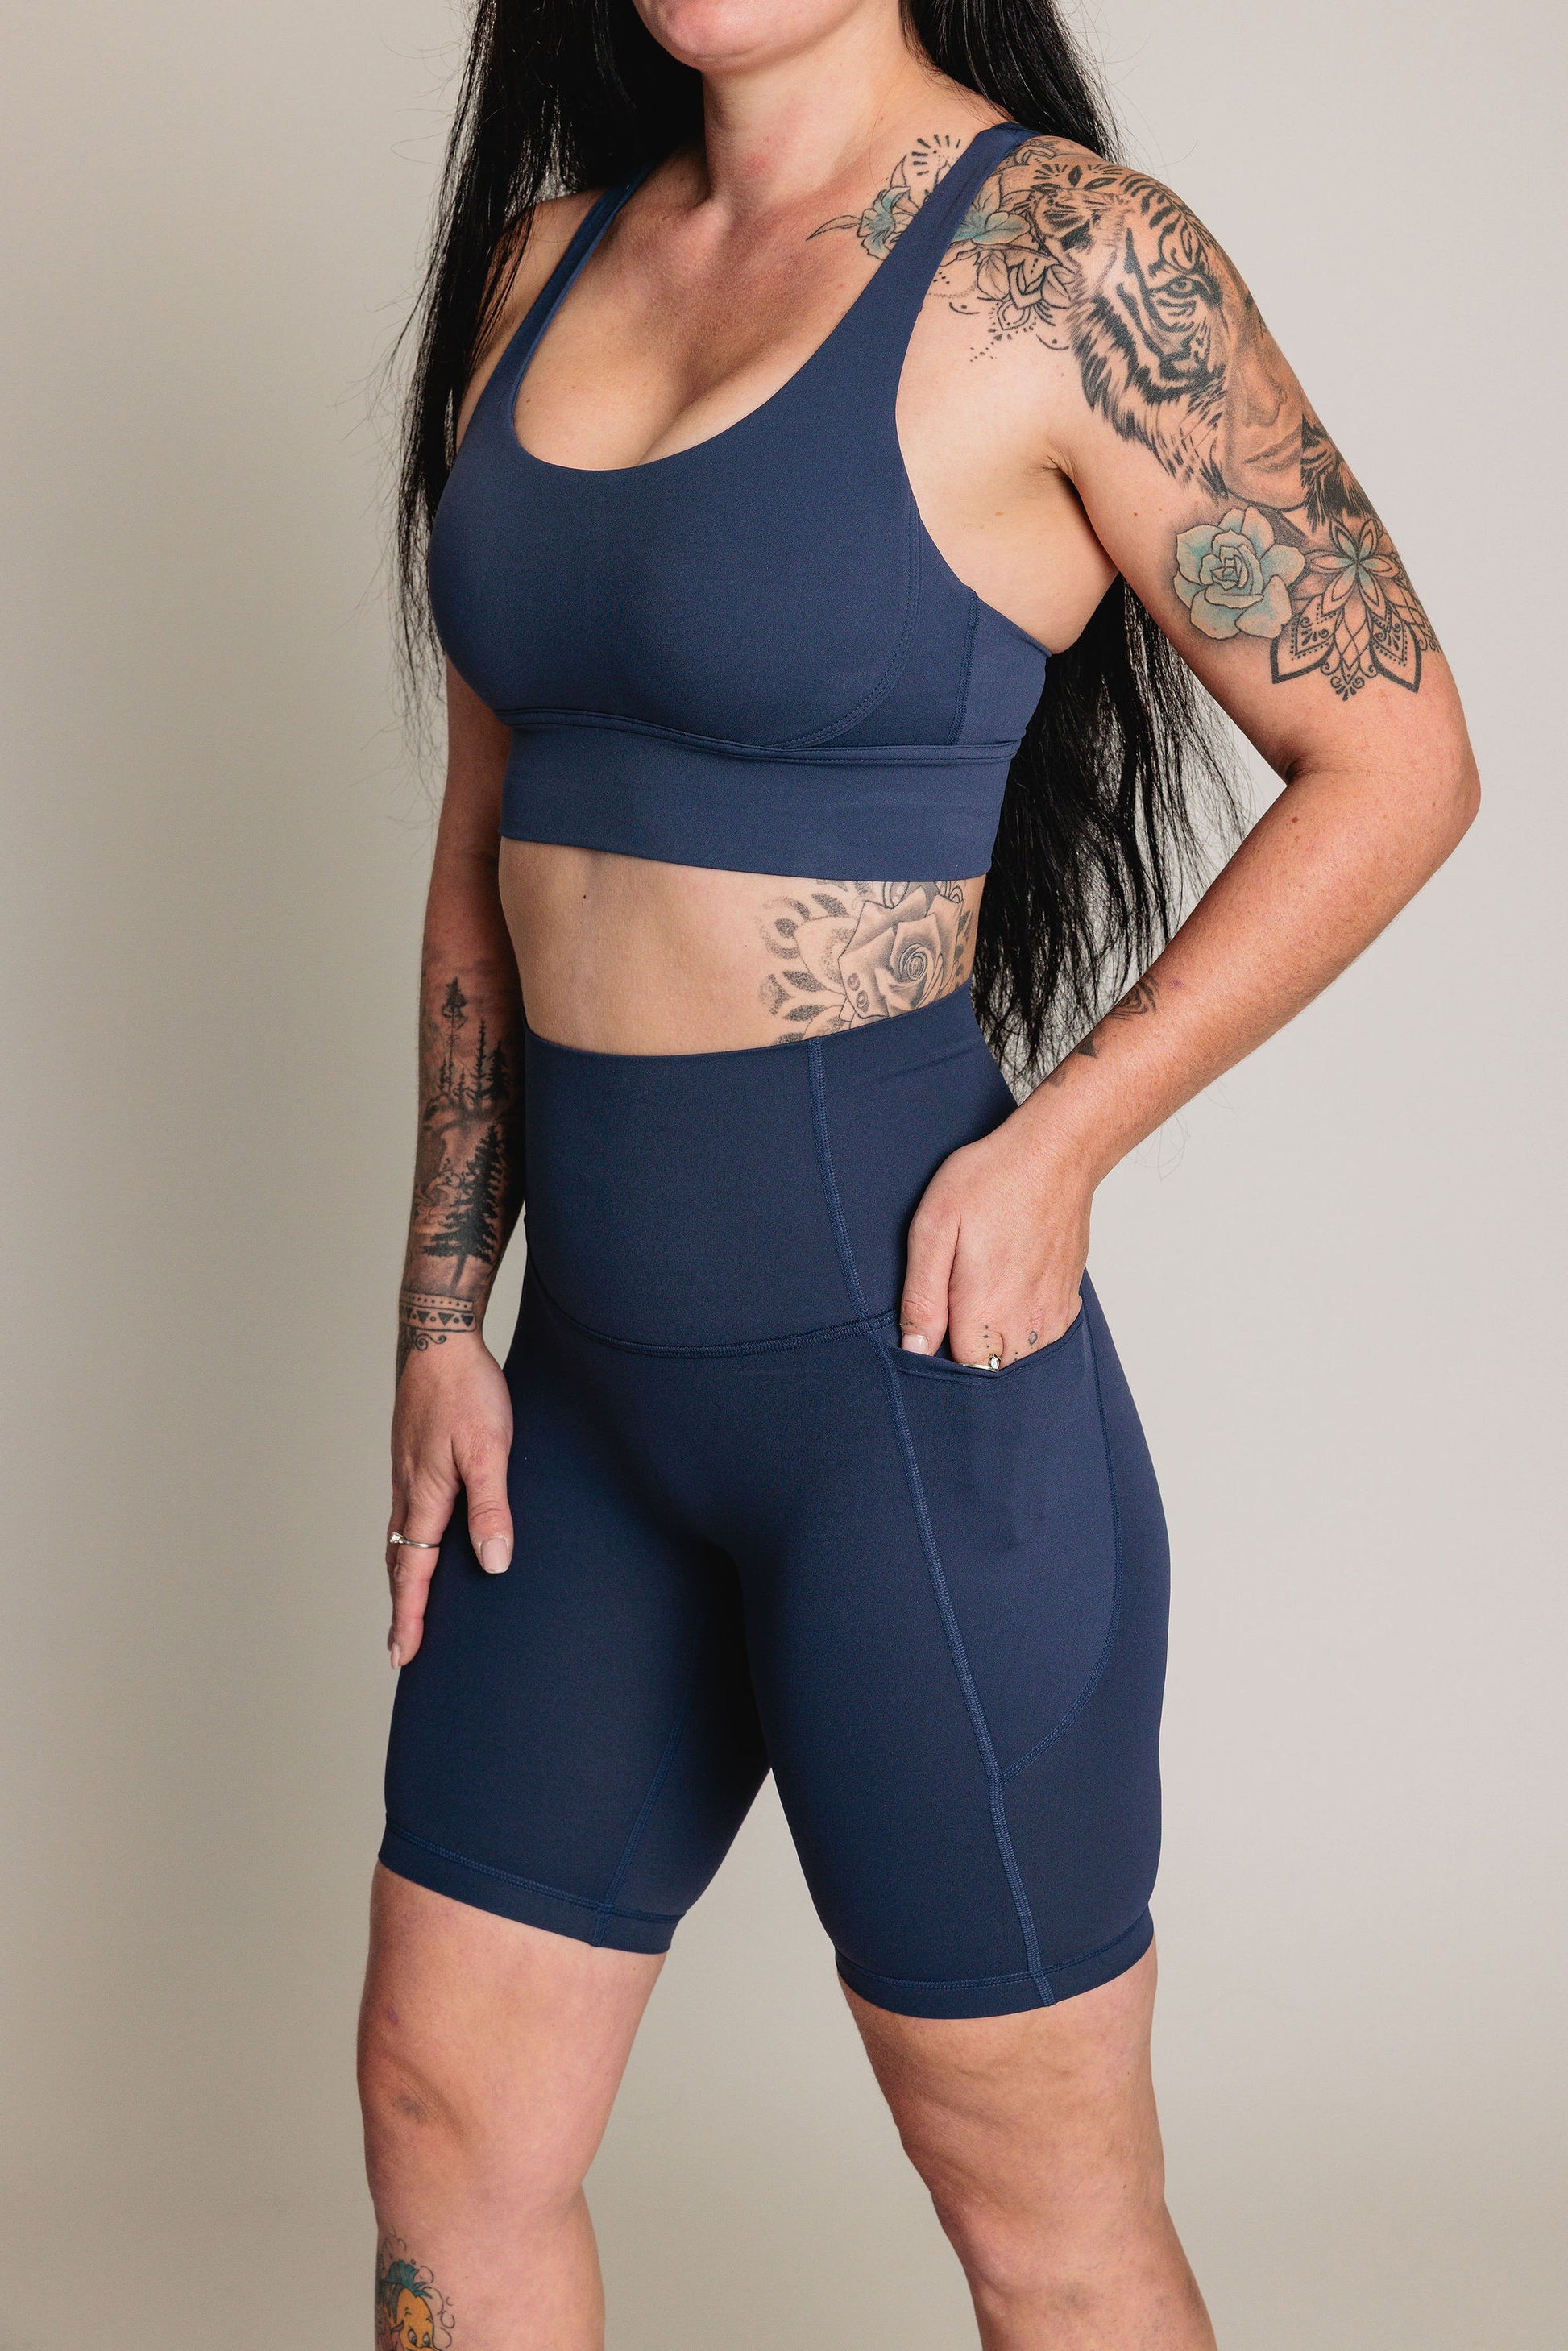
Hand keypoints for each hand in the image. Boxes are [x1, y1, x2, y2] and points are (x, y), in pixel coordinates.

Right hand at [385, 1333, 512, 1666]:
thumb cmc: (468, 1391)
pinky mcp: (413, 1457)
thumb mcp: (491, 1450)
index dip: (412, 1614)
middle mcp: (408, 1490)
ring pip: (400, 1538)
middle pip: (400, 1561)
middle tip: (401, 1649)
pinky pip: (406, 1515)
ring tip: (408, 1607)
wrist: (437, 1338)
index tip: (405, 1654)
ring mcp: (406, 1473)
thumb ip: (492, 1507)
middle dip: (402, 1607)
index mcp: (425, 1496)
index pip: (416, 1570)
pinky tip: (420, 1542)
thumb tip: (493, 1563)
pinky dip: (408, 1545)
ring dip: (403, 1578)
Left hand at [900, 1112, 1091, 1367]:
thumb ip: (922, 1296)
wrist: (1054, 1154)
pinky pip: (1043, 1337)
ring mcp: (1052, 1313)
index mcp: (986, 1310)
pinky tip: (1009, 1290)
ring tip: (981, 1293)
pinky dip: (1024, 1327)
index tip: (932, 1327)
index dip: (939, 1359)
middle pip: (990, 1370)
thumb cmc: (991, 1180)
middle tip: (954, 1302)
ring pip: (1019, 1358)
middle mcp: (1026, 1321)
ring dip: (997, 1341)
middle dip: (968, 1351)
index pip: (961, 1373)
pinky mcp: (1068, 1299)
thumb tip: (913, 1348)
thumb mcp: (935, 1227)